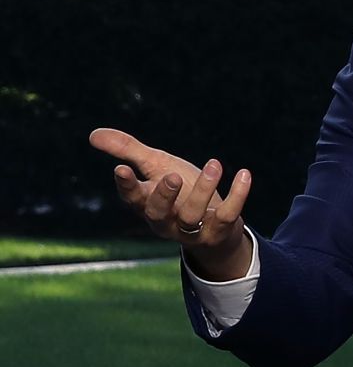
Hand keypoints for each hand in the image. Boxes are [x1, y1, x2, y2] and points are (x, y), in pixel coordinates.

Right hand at [89, 128, 253, 279]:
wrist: (215, 224)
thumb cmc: (180, 191)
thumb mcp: (157, 167)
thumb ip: (128, 151)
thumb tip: (93, 134)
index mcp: (147, 204)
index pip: (132, 198)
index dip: (126, 186)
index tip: (121, 169)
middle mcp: (166, 221)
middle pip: (158, 213)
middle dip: (164, 196)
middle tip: (173, 175)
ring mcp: (192, 230)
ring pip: (193, 215)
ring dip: (204, 189)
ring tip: (214, 163)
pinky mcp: (219, 232)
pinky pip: (228, 215)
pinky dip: (237, 195)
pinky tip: (244, 173)